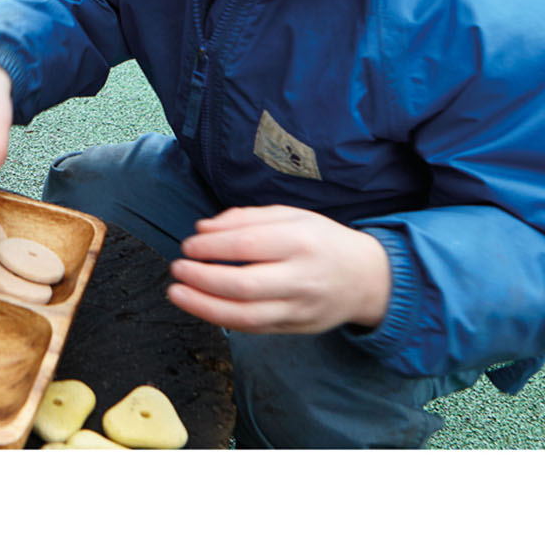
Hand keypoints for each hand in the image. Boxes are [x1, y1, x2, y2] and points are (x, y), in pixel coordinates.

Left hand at [167, 205, 390, 333]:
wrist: (367, 279)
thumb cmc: (322, 241)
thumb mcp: (292, 215)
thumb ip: (246, 218)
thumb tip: (203, 228)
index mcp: (300, 241)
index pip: (246, 246)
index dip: (211, 247)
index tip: (189, 244)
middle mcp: (301, 278)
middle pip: (244, 285)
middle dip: (202, 278)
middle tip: (177, 268)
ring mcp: (299, 308)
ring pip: (246, 316)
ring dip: (204, 306)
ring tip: (176, 293)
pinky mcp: (295, 328)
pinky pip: (253, 328)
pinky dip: (223, 319)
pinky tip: (201, 307)